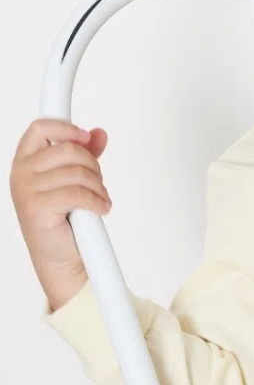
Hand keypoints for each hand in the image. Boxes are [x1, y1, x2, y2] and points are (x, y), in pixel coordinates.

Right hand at [10, 119, 110, 311]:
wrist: (59, 257)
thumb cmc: (64, 218)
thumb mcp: (74, 179)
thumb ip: (84, 154)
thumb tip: (99, 134)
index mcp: (26, 161)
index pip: (40, 128)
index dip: (65, 127)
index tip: (85, 137)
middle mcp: (21, 173)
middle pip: (67, 150)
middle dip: (93, 166)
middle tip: (99, 183)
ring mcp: (26, 190)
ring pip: (77, 173)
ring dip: (98, 187)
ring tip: (101, 199)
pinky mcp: (37, 208)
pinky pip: (78, 194)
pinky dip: (97, 201)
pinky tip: (102, 209)